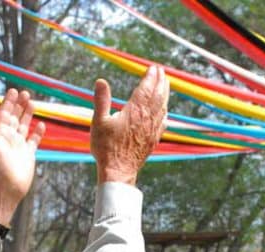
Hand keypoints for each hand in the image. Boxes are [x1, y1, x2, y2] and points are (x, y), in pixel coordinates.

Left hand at [0, 89, 45, 220]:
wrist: (7, 188)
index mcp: (0, 133)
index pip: (4, 113)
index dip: (8, 102)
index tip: (13, 90)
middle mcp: (9, 138)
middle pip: (15, 117)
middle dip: (19, 105)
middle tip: (25, 93)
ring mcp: (19, 145)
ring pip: (24, 126)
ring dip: (28, 115)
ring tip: (33, 103)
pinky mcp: (28, 154)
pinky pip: (33, 140)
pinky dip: (37, 132)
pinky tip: (41, 125)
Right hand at [90, 66, 169, 184]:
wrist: (118, 171)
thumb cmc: (106, 148)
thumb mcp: (99, 122)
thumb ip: (101, 101)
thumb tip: (100, 81)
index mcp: (134, 112)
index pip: (146, 89)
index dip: (150, 77)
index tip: (153, 68)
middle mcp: (146, 119)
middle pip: (157, 96)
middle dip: (160, 82)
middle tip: (161, 71)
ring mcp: (152, 130)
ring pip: (163, 107)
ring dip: (165, 94)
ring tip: (166, 84)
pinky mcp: (153, 140)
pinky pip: (163, 122)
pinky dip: (165, 111)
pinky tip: (165, 110)